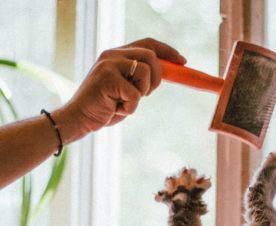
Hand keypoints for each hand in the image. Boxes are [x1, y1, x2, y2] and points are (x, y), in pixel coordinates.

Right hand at [54, 38, 185, 141]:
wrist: (80, 118)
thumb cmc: (106, 107)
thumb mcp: (128, 90)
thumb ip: (141, 79)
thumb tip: (167, 72)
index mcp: (118, 55)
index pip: (148, 44)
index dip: (168, 51)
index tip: (183, 61)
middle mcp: (113, 54)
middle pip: (151, 56)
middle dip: (158, 77)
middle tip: (148, 94)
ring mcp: (109, 64)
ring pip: (145, 73)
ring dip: (142, 94)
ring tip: (125, 102)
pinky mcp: (107, 78)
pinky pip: (135, 95)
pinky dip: (130, 108)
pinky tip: (116, 109)